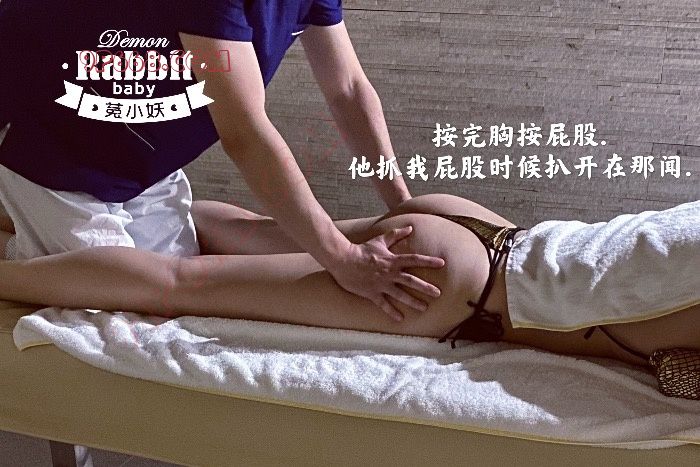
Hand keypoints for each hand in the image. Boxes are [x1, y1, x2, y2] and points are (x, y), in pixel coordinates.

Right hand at [326, 226, 444, 321]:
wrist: (343, 260)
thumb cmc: (362, 250)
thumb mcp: (380, 240)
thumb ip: (396, 235)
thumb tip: (410, 228)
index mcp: (392, 260)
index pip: (414, 259)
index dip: (428, 261)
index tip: (442, 263)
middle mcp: (389, 273)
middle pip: (411, 280)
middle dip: (425, 287)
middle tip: (438, 293)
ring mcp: (381, 284)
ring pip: (400, 294)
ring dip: (413, 301)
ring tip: (424, 307)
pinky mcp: (372, 293)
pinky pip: (384, 304)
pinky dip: (392, 312)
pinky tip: (400, 319)